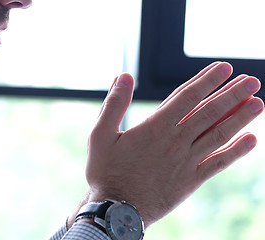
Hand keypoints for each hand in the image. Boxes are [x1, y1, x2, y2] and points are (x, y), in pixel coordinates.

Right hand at [85, 62, 262, 227]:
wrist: (117, 211)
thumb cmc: (106, 172)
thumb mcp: (100, 134)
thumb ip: (114, 104)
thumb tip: (124, 76)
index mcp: (155, 127)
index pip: (187, 97)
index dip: (207, 80)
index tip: (225, 68)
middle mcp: (176, 141)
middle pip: (209, 112)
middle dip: (232, 94)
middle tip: (251, 81)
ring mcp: (186, 161)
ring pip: (218, 134)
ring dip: (240, 118)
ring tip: (258, 103)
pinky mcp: (191, 181)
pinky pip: (218, 163)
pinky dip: (236, 151)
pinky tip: (251, 140)